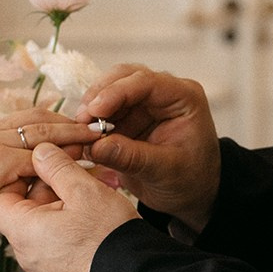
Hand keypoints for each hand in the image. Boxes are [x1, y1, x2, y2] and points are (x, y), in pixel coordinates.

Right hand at [0, 111, 97, 255]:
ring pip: (43, 133)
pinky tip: (81, 163)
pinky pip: (38, 156)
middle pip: (40, 118)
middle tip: (101, 128)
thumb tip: (46, 164)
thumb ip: (15, 166)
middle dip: (73, 123)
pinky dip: (62, 158)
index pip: (32, 115)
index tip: (85, 126)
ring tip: (98, 141)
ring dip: (73, 136)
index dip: (61, 119)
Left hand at [0, 144, 138, 271]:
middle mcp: (26, 249)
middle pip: (19, 206)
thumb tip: (40, 151)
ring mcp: (41, 260)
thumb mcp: (84, 191)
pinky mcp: (58, 266)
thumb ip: (57, 167)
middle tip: (69, 165)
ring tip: (85, 184)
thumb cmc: (108, 238)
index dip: (15, 174)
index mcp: (22, 230)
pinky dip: (65, 215)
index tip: (40, 161)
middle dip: (43, 182)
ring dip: (58, 197)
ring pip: (39, 218)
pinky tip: (89, 204)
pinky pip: (51, 233)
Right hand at [75, 66, 221, 228]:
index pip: (146, 83)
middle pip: (124, 78)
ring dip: (92, 109)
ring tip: (79, 131)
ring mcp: (145, 102)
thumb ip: (132, 158)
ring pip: (109, 90)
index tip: (94, 110)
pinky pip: (105, 110)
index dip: (116, 92)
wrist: (193, 194)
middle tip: (81, 120)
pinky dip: (92, 121)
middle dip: (99, 97)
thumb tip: (96, 146)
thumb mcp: (164, 172)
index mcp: (184, 98)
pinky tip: (83, 136)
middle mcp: (164, 93)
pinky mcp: (130, 114)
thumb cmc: (191, 180)